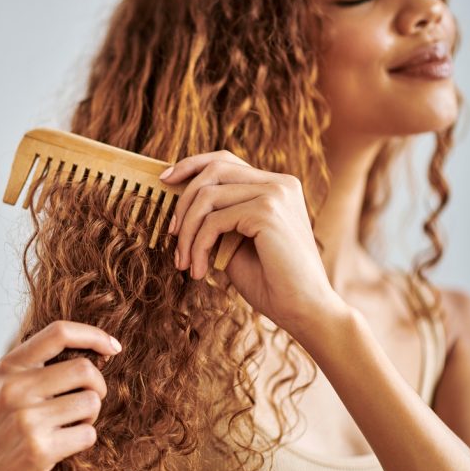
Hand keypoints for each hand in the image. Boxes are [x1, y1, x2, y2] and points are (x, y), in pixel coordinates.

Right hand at [0, 321, 122, 470]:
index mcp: (8, 367)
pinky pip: (88, 434)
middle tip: (86, 401)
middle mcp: (15, 388)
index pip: (59, 332)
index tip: (113, 347)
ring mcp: (27, 419)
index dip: (94, 335)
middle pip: (85, 370)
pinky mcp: (39, 449)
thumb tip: (93, 351)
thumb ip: (36, 367)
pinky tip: (64, 445)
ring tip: (69, 425)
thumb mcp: (3, 388)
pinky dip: (84, 439)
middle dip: (97, 386)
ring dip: (90, 416)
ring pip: (92, 402)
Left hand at [159, 151, 348, 339]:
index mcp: (276, 185)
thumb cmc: (271, 281)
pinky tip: (199, 271)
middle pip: (213, 170)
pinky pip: (213, 221)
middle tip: (172, 235)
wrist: (305, 310)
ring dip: (188, 232)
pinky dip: (198, 246)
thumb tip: (179, 204)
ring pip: (207, 196)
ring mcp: (276, 193)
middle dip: (183, 201)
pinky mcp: (267, 211)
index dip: (191, 165)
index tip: (165, 180)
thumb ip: (218, 217)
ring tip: (184, 262)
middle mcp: (279, 183)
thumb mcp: (237, 242)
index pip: (225, 160)